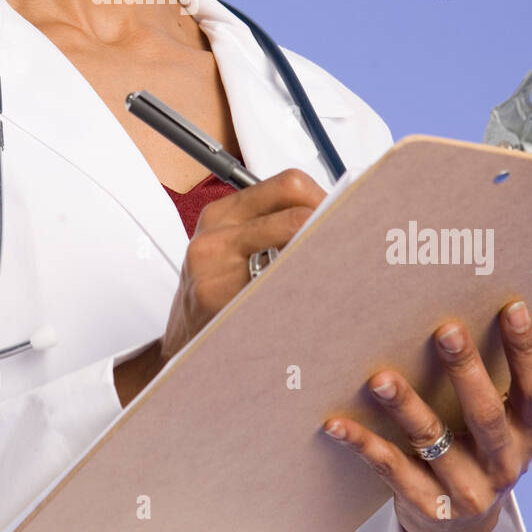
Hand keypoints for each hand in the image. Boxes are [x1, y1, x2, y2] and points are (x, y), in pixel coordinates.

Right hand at [113, 167, 324, 405]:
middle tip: (352, 249)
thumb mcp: (228, 249)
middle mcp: (216, 235)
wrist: (178, 346)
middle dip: (332, 228)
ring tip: (342, 274)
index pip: (289, 185)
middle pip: (296, 213)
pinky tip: (317, 303)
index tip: (343, 218)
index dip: (324, 198)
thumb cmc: (215, 296)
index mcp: (223, 214)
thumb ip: (268, 227)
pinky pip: (279, 291)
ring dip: (324, 261)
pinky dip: (306, 294)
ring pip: (292, 251)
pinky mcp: (217, 301)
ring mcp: (214, 269)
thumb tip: (334, 215)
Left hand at [322, 300, 531, 531]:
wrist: (457, 530)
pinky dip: (363, 443)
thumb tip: (457, 312)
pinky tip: (337, 423)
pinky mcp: (428, 505)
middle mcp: (504, 464)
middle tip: (445, 330)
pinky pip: (391, 468)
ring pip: (433, 440)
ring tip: (380, 378)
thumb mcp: (496, 424)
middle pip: (486, 414)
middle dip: (465, 370)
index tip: (513, 307)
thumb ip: (488, 381)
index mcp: (528, 435)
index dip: (527, 350)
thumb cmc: (473, 451)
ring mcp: (467, 490)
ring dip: (405, 406)